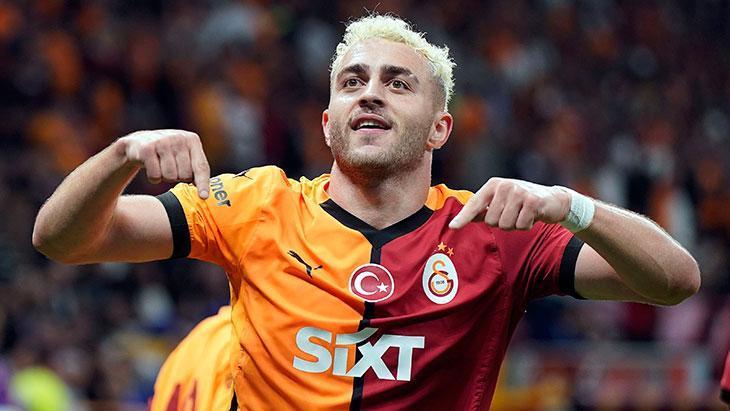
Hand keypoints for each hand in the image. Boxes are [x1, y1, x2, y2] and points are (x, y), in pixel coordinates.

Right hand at [118, 129, 210, 198]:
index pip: (201, 166)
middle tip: (171, 167)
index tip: (203, 197)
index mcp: (192, 140)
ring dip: (165, 177)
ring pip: (170, 176)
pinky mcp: (146, 149)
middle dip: (178, 177)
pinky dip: (153, 178)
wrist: (138, 142)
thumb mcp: (184, 155)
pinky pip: (155, 176)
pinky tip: (151, 167)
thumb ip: (196, 169)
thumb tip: (204, 194)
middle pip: (185, 175)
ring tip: (160, 166)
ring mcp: (162, 142)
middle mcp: (178, 138)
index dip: (203, 184)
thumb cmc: (167, 153)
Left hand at [448, 178, 569, 229]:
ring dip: (514, 226)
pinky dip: (526, 226)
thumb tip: (461, 221)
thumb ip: (483, 210)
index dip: (464, 218)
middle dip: (502, 224)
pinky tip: (532, 216)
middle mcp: (504, 186)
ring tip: (522, 215)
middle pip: (491, 221)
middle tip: (514, 214)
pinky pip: (521, 225)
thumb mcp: (502, 202)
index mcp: (493, 185)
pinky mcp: (532, 201)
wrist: (553, 200)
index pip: (474, 204)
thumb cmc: (523, 202)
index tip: (453, 227)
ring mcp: (518, 192)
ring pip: (505, 225)